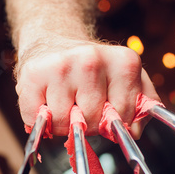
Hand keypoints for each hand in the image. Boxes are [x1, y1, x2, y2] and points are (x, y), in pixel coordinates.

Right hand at [15, 37, 159, 136]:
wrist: (54, 42)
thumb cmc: (93, 68)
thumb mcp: (127, 78)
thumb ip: (142, 104)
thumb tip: (134, 132)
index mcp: (123, 63)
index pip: (123, 117)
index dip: (113, 122)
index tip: (106, 108)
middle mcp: (92, 61)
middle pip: (93, 122)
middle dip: (88, 122)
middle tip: (82, 105)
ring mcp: (61, 67)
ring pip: (64, 124)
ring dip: (63, 123)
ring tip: (65, 103)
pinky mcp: (33, 75)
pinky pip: (38, 121)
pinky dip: (41, 121)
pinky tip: (47, 103)